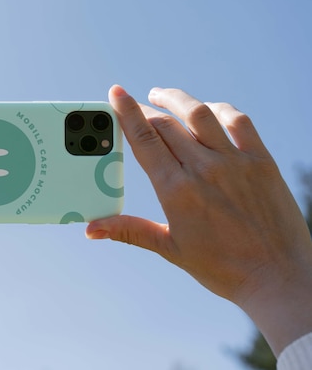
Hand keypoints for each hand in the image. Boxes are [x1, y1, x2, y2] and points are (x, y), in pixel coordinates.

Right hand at [87, 85, 311, 355]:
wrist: (278, 277)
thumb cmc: (223, 268)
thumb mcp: (170, 248)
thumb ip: (129, 230)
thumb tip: (91, 229)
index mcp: (177, 191)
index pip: (144, 139)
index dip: (126, 112)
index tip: (115, 92)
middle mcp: (204, 169)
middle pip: (166, 123)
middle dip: (145, 109)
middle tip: (135, 103)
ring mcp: (235, 161)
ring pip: (199, 113)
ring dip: (177, 99)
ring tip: (162, 94)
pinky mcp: (261, 160)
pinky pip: (238, 121)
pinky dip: (218, 109)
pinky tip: (207, 109)